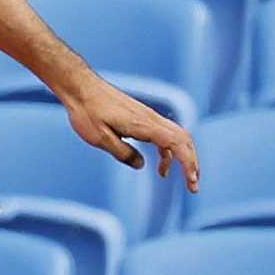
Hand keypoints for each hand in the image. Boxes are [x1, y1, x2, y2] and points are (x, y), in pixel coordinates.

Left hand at [61, 73, 199, 190]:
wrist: (81, 87)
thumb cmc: (87, 111)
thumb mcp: (99, 138)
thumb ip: (122, 153)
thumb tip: (141, 165)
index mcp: (144, 125)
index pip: (178, 144)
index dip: (189, 164)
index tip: (192, 182)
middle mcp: (152, 119)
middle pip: (184, 140)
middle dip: (192, 163)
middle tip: (193, 186)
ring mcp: (148, 117)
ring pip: (177, 137)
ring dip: (183, 158)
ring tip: (184, 179)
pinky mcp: (142, 118)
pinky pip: (163, 135)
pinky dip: (168, 152)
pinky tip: (161, 166)